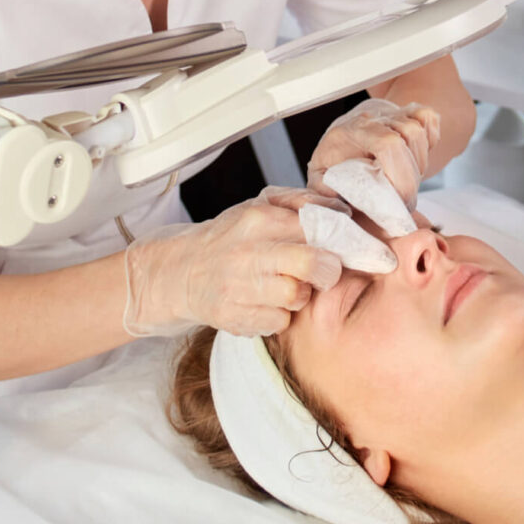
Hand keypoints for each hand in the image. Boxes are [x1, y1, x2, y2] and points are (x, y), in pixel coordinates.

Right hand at [121, 187, 343, 337]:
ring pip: (297, 297)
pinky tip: (267, 303)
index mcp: (258, 218)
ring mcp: (238, 287)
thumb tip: (340, 210)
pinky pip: (279, 322)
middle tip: (322, 271)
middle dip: (326, 270)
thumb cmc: (232, 238)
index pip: (316, 227)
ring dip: (300, 295)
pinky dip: (280, 316)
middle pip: (311, 265)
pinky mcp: (234, 317)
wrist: (183, 271)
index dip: (337, 239)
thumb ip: (301, 201)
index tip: (341, 246)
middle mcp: (247, 252)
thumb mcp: (260, 206)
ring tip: (287, 285)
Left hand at [307, 98, 441, 207]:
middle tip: (401, 201)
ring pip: (420, 133)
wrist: (343, 137)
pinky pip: (430, 121)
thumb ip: (326, 198)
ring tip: (402, 180)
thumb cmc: (333, 163)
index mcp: (351, 131)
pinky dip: (430, 141)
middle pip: (410, 137)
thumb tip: (343, 212)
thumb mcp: (320, 181)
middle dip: (411, 178)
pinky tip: (413, 159)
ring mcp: (394, 112)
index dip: (400, 175)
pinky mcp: (409, 112)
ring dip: (418, 164)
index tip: (398, 201)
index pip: (387, 143)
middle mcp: (374, 117)